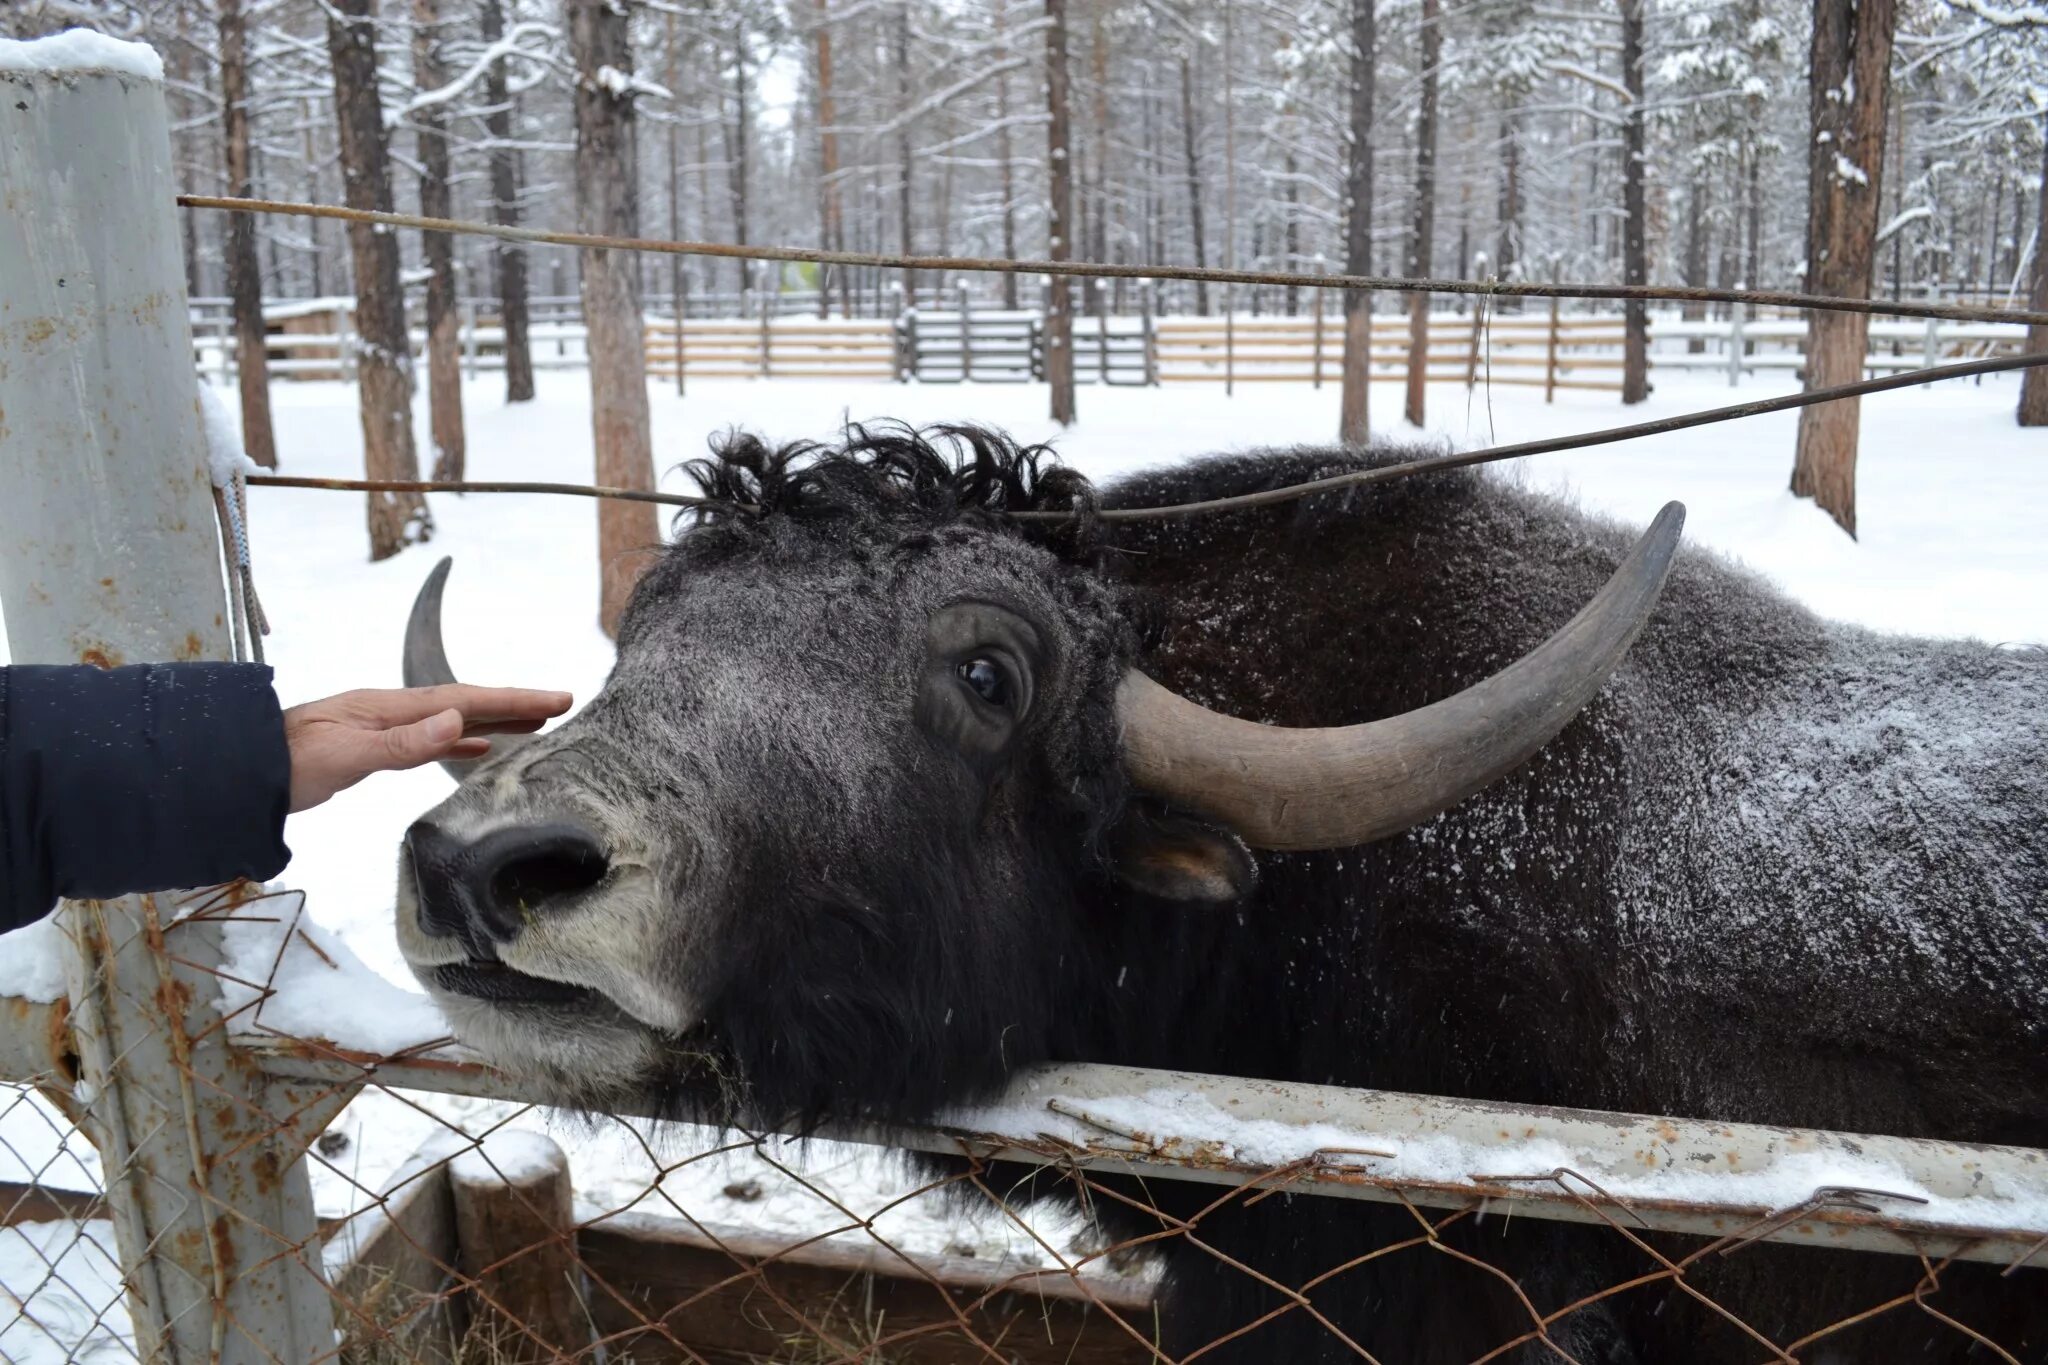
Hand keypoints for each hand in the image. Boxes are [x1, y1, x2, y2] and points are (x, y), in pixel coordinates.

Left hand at [283, 685, 572, 812]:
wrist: (241, 769)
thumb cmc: (287, 762)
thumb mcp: (347, 753)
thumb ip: (402, 742)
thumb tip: (458, 720)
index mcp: (393, 707)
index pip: (467, 699)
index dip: (516, 698)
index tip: (558, 697)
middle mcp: (395, 711)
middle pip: (468, 702)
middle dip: (516, 702)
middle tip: (562, 704)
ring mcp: (386, 726)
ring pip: (455, 719)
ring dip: (496, 719)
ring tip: (534, 723)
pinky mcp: (377, 747)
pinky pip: (435, 738)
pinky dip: (463, 740)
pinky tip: (478, 746)